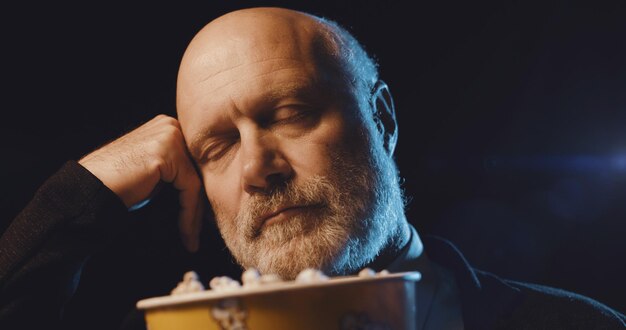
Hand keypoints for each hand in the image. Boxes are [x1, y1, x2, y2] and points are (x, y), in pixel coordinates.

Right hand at [79, 114, 202, 251]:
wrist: (88, 189)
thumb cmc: (117, 185)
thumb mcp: (155, 173)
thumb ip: (177, 171)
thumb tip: (203, 190)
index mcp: (168, 127)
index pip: (194, 165)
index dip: (198, 196)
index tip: (199, 223)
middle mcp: (171, 125)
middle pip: (198, 172)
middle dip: (199, 206)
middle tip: (197, 234)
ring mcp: (169, 136)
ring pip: (196, 182)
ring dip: (195, 216)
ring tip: (191, 241)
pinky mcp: (166, 152)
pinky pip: (189, 188)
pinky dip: (189, 215)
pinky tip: (187, 235)